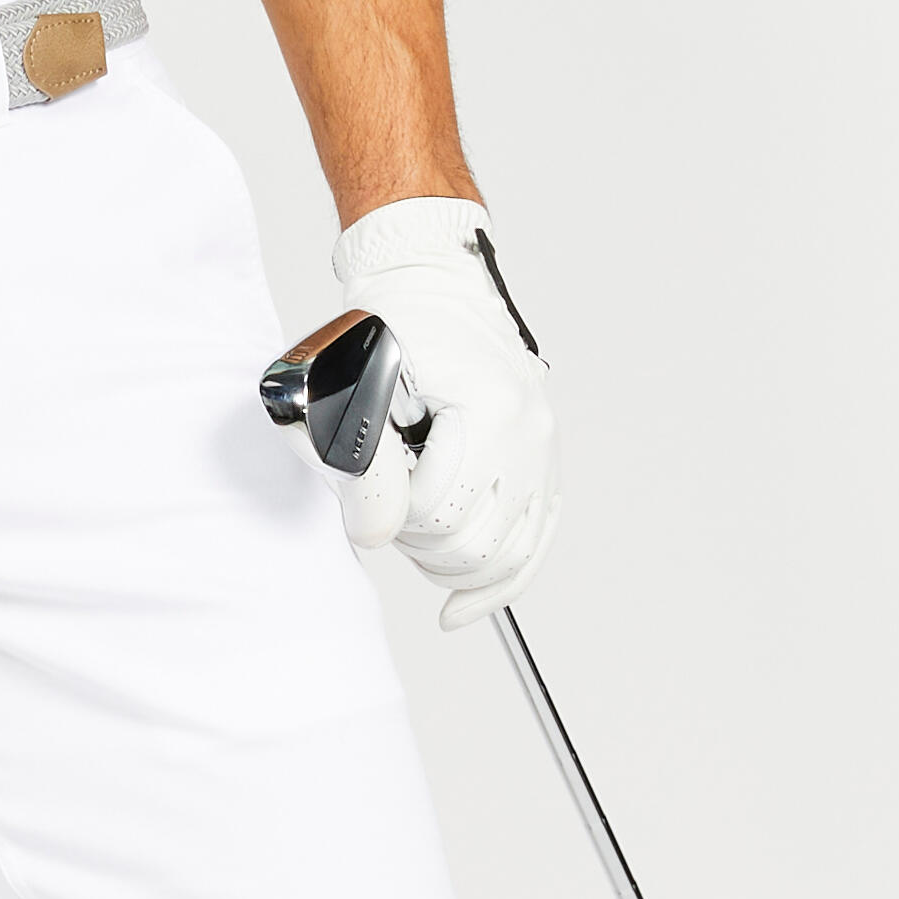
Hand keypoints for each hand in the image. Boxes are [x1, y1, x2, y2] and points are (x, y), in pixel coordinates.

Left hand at [313, 198, 555, 623]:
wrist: (433, 286)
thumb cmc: (392, 324)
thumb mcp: (356, 380)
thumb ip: (361, 459)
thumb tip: (373, 532)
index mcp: (490, 408)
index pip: (433, 511)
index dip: (386, 515)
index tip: (362, 492)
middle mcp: (529, 435)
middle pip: (469, 544)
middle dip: (414, 539)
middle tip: (383, 502)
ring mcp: (543, 454)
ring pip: (500, 558)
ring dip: (444, 559)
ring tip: (409, 523)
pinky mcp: (543, 471)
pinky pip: (531, 548)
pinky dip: (496, 587)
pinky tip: (458, 612)